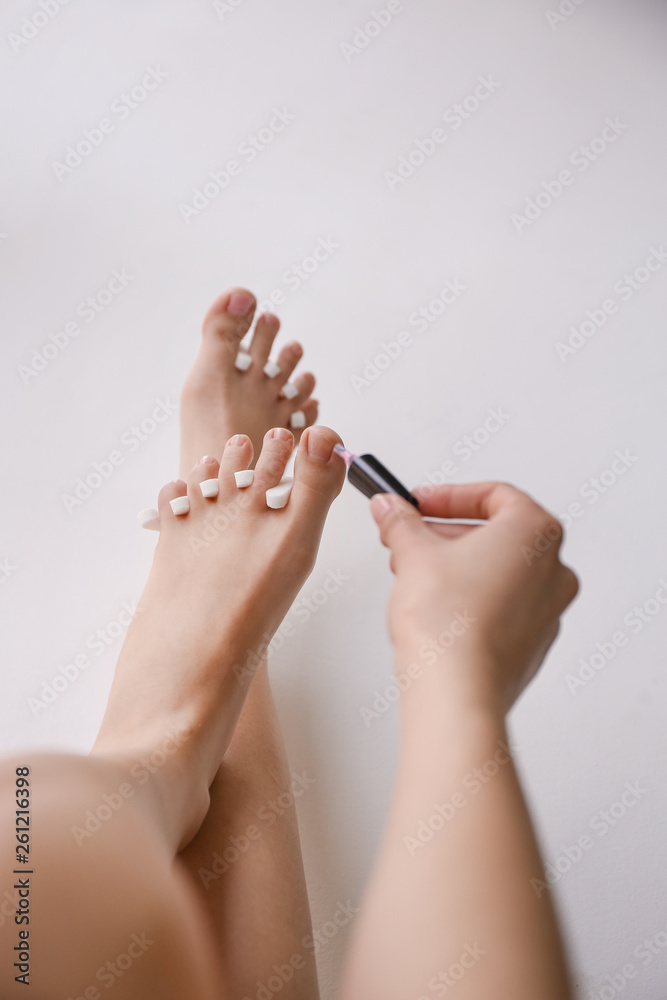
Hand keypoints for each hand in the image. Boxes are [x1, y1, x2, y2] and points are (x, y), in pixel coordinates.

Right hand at [370, 482, 579, 712]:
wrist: (457, 690)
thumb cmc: (451, 624)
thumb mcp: (413, 553)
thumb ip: (402, 522)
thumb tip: (392, 509)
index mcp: (536, 534)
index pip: (494, 495)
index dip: (449, 496)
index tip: (420, 504)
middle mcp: (553, 570)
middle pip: (499, 533)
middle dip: (448, 533)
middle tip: (413, 537)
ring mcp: (548, 610)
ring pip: (501, 571)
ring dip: (458, 566)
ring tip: (417, 574)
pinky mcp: (532, 644)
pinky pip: (503, 607)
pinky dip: (472, 598)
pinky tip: (437, 607)